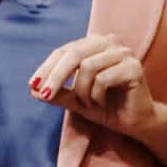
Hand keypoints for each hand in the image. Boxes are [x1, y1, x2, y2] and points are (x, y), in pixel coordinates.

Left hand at [28, 33, 156, 137]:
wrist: (135, 124)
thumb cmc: (106, 108)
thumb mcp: (75, 100)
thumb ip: (57, 92)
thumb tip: (32, 89)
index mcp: (94, 44)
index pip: (64, 50)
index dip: (47, 67)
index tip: (33, 85)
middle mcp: (109, 43)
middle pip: (74, 54)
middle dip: (56, 77)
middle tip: (44, 96)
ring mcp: (123, 53)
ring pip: (87, 67)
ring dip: (82, 92)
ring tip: (89, 104)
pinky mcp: (134, 67)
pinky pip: (103, 79)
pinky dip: (96, 96)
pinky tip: (102, 104)